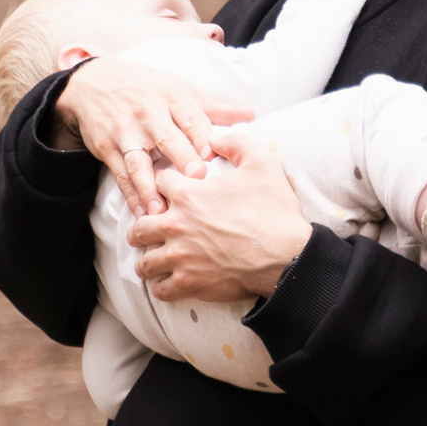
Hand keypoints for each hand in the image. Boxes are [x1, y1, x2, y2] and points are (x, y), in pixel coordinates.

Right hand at [53, 54, 253, 215]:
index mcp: (172, 97)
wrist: (94, 82)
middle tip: (196, 180)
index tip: (214, 156)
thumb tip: (249, 116)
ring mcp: (126, 131)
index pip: (192, 118)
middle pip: (167, 139)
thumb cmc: (145, 87)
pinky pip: (120, 174)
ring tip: (162, 210)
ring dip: (150, 187)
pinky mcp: (107, 147)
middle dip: (181, 159)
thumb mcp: (178, 88)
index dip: (203, 137)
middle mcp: (148, 113)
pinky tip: (140, 212)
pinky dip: (130, 194)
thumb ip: (213, 107)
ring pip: (139, 162)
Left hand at [125, 128, 310, 305]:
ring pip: (144, 261)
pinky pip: (160, 289)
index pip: (157, 184)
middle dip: (144, 225)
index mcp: (188, 195)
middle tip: (151, 229)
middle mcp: (176, 226)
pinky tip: (168, 281)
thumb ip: (236, 143)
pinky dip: (161, 285)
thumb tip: (215, 136)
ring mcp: (180, 257)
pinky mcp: (188, 283)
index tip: (169, 191)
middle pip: (140, 226)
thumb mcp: (262, 162)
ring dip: (148, 258)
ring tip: (155, 258)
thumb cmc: (274, 210)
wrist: (286, 256)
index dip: (164, 185)